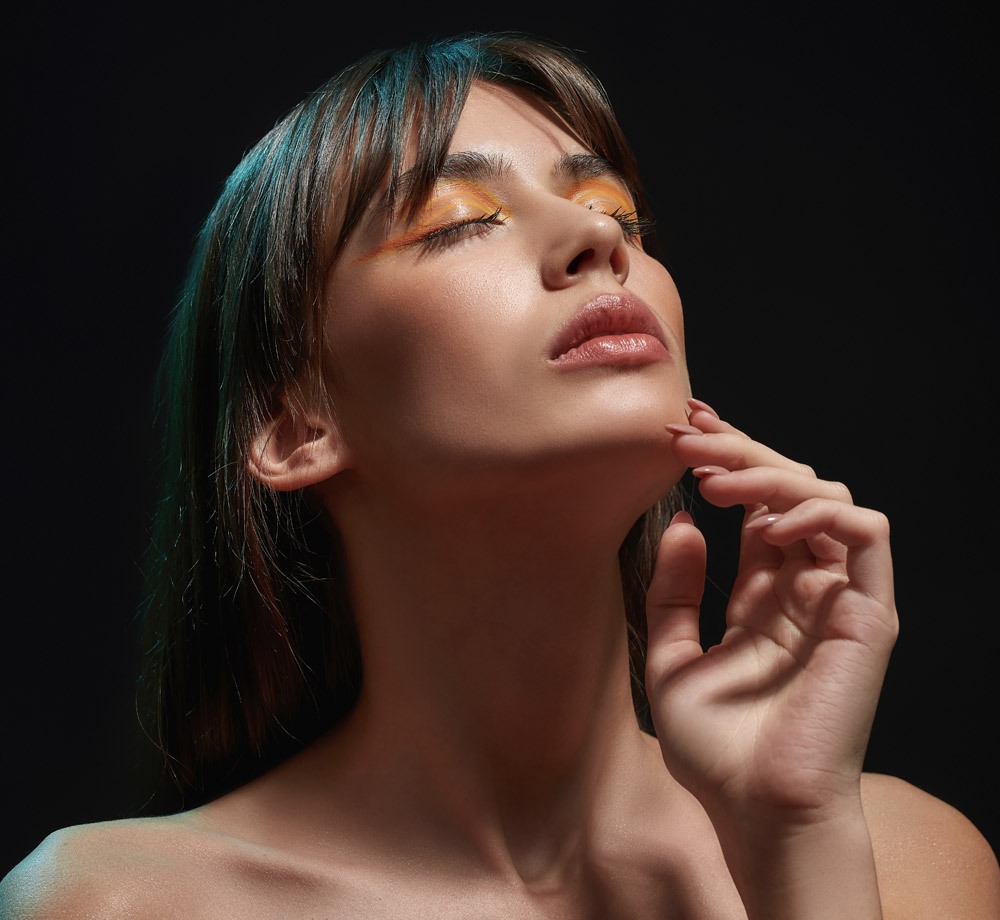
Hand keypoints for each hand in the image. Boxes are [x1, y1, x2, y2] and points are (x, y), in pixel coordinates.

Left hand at [646, 398, 898, 825]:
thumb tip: (681, 524)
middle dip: (737, 452)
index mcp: (764, 596)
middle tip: (685, 434)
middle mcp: (804, 588)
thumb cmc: (718, 752)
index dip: (723, 463)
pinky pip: (865, 535)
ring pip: (826, 496)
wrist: (757, 813)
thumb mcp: (672, 660)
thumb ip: (676, 593)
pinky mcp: (870, 614)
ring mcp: (838, 598)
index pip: (753, 508)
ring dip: (768, 474)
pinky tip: (767, 526)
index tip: (679, 430)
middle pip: (786, 491)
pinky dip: (819, 513)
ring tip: (710, 477)